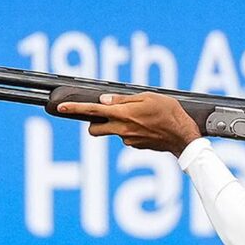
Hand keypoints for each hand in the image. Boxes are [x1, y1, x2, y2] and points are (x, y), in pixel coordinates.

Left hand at [56, 92, 201, 155]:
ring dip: (119, 124)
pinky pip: (127, 137)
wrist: (184, 138)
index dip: (74, 108)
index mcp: (123, 114)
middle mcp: (122, 130)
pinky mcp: (136, 147)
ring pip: (113, 132)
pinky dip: (132, 131)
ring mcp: (128, 141)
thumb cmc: (170, 113)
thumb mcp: (148, 97)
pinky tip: (148, 126)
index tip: (60, 107)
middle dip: (94, 123)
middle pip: (94, 129)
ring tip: (141, 117)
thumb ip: (124, 99)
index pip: (92, 111)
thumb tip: (104, 100)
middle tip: (106, 115)